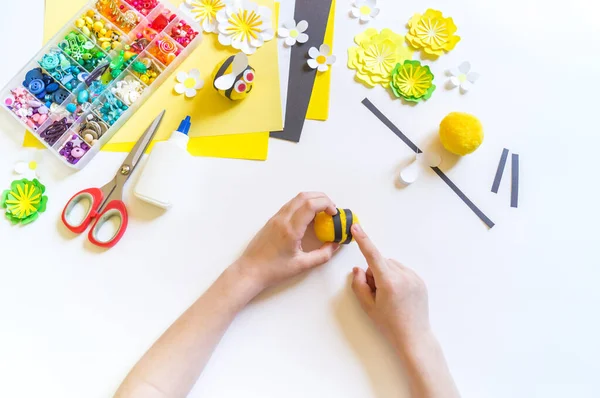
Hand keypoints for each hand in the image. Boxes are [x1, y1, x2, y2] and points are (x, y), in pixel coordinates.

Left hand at [232, 192, 339, 293]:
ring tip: (322, 212)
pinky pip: (290, 205)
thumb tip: (335, 245)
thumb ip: (322, 255)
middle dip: (322, 198)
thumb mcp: (302, 265)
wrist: (250, 270)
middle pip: (304, 196)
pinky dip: (303, 205)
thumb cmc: (273, 270)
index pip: (310, 205)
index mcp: (290, 229)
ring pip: (296, 198)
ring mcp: (276, 218)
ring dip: (312, 200)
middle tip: (331, 210)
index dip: (326, 204)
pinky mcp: (272, 220)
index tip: (334, 213)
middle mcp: (282, 219)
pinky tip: (308, 217)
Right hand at [350, 223, 430, 347]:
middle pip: (381, 262)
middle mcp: (403, 276)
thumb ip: (358, 284)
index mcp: (389, 282)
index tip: (356, 226)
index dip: (363, 240)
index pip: (372, 255)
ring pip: (392, 265)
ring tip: (388, 296)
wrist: (413, 337)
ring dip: (385, 274)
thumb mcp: (367, 306)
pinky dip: (396, 278)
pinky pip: (402, 271)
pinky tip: (398, 295)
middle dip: (374, 273)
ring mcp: (414, 277)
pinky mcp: (420, 281)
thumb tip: (359, 269)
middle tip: (376, 293)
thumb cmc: (388, 324)